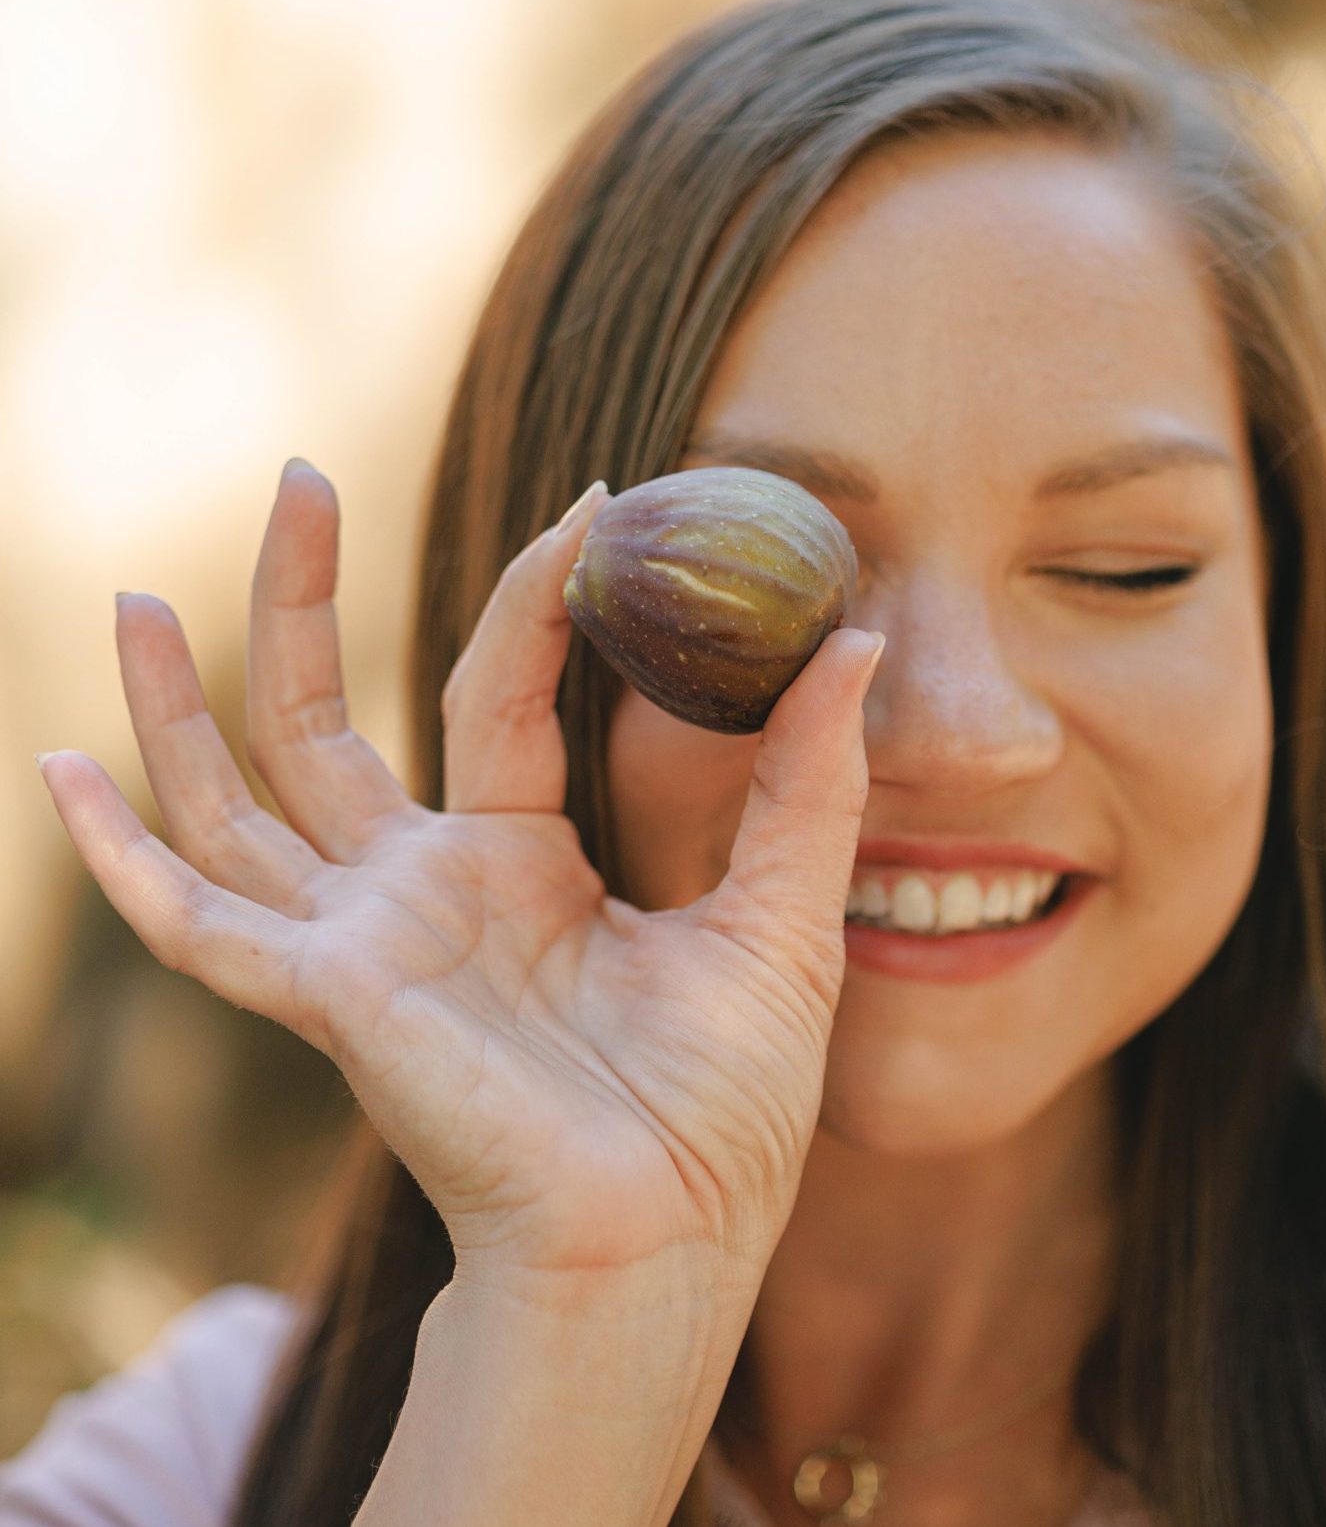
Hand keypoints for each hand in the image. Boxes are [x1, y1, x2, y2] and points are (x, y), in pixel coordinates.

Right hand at [36, 461, 884, 1298]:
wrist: (676, 1237)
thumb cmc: (724, 1103)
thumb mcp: (781, 912)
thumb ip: (809, 779)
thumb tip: (858, 638)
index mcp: (520, 866)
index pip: (494, 693)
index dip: (532, 597)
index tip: (590, 502)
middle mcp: (422, 894)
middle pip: (326, 722)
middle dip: (298, 604)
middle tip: (298, 477)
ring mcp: (364, 942)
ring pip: (238, 801)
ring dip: (174, 707)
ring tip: (131, 597)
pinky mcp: (330, 999)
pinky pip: (200, 924)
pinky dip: (123, 859)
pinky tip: (64, 775)